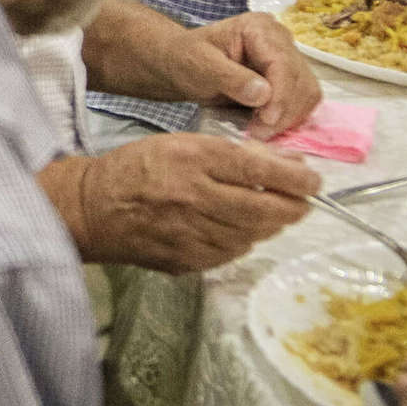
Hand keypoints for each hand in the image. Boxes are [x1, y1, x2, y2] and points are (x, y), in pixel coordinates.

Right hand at [41, 136, 318, 272]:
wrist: (93, 209)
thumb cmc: (138, 168)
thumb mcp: (182, 144)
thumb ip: (234, 154)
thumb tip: (286, 164)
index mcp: (192, 160)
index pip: (258, 170)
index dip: (295, 178)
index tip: (313, 180)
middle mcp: (195, 198)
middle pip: (264, 210)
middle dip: (294, 207)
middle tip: (303, 202)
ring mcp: (191, 234)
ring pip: (253, 235)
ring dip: (270, 225)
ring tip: (272, 214)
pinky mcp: (188, 260)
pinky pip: (232, 253)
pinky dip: (244, 240)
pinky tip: (240, 229)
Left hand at [181, 12, 321, 134]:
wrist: (182, 65)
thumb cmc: (186, 60)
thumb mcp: (200, 66)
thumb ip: (230, 77)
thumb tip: (264, 94)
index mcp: (258, 28)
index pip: (283, 63)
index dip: (281, 95)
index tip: (266, 121)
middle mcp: (280, 39)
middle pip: (300, 80)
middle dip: (284, 111)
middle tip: (258, 134)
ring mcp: (287, 58)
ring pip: (307, 93)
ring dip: (289, 117)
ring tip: (260, 131)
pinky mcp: (289, 78)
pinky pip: (302, 101)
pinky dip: (289, 117)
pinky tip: (267, 126)